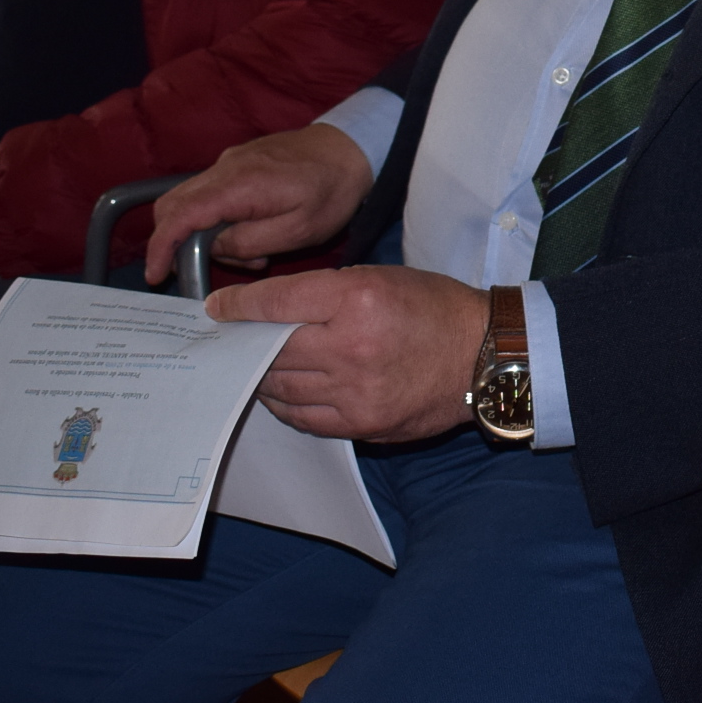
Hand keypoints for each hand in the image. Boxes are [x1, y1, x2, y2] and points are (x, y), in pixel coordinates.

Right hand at [146, 124, 372, 283]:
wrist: (352, 148)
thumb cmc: (332, 191)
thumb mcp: (297, 230)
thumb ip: (248, 242)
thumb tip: (214, 248)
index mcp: (237, 185)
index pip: (179, 215)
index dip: (160, 247)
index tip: (155, 274)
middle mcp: (225, 168)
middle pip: (173, 205)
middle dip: (176, 242)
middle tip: (202, 270)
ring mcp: (230, 162)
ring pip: (192, 200)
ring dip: (205, 234)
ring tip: (252, 254)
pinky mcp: (239, 162)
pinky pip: (212, 193)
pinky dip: (218, 218)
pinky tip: (254, 234)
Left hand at [206, 266, 486, 442]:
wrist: (484, 356)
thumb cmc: (435, 309)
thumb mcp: (379, 278)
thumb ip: (324, 292)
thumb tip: (269, 312)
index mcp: (356, 299)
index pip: (275, 303)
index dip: (238, 306)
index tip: (217, 309)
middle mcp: (351, 346)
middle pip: (271, 349)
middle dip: (244, 344)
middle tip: (230, 340)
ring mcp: (355, 392)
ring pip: (281, 387)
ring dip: (261, 376)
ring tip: (254, 366)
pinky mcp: (362, 424)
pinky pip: (303, 417)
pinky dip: (286, 404)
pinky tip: (285, 391)